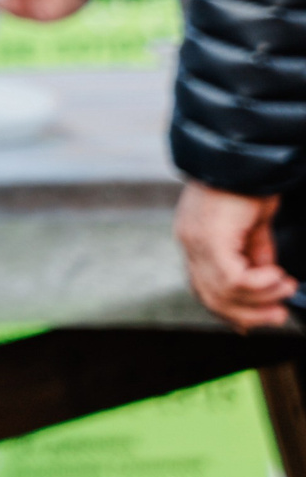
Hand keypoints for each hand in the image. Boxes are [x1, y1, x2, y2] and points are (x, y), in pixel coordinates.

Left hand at [175, 182, 297, 330]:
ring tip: (286, 287)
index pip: (203, 288)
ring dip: (261, 298)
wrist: (244, 153)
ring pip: (222, 292)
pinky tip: (278, 275)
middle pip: (210, 298)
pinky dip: (260, 284)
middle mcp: (190, 243)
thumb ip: (254, 252)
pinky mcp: (209, 238)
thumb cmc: (250, 181)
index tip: (254, 323)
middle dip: (249, 313)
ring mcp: (195, 241)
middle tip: (279, 313)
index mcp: (196, 239)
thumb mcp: (254, 224)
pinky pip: (232, 279)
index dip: (229, 311)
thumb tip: (265, 277)